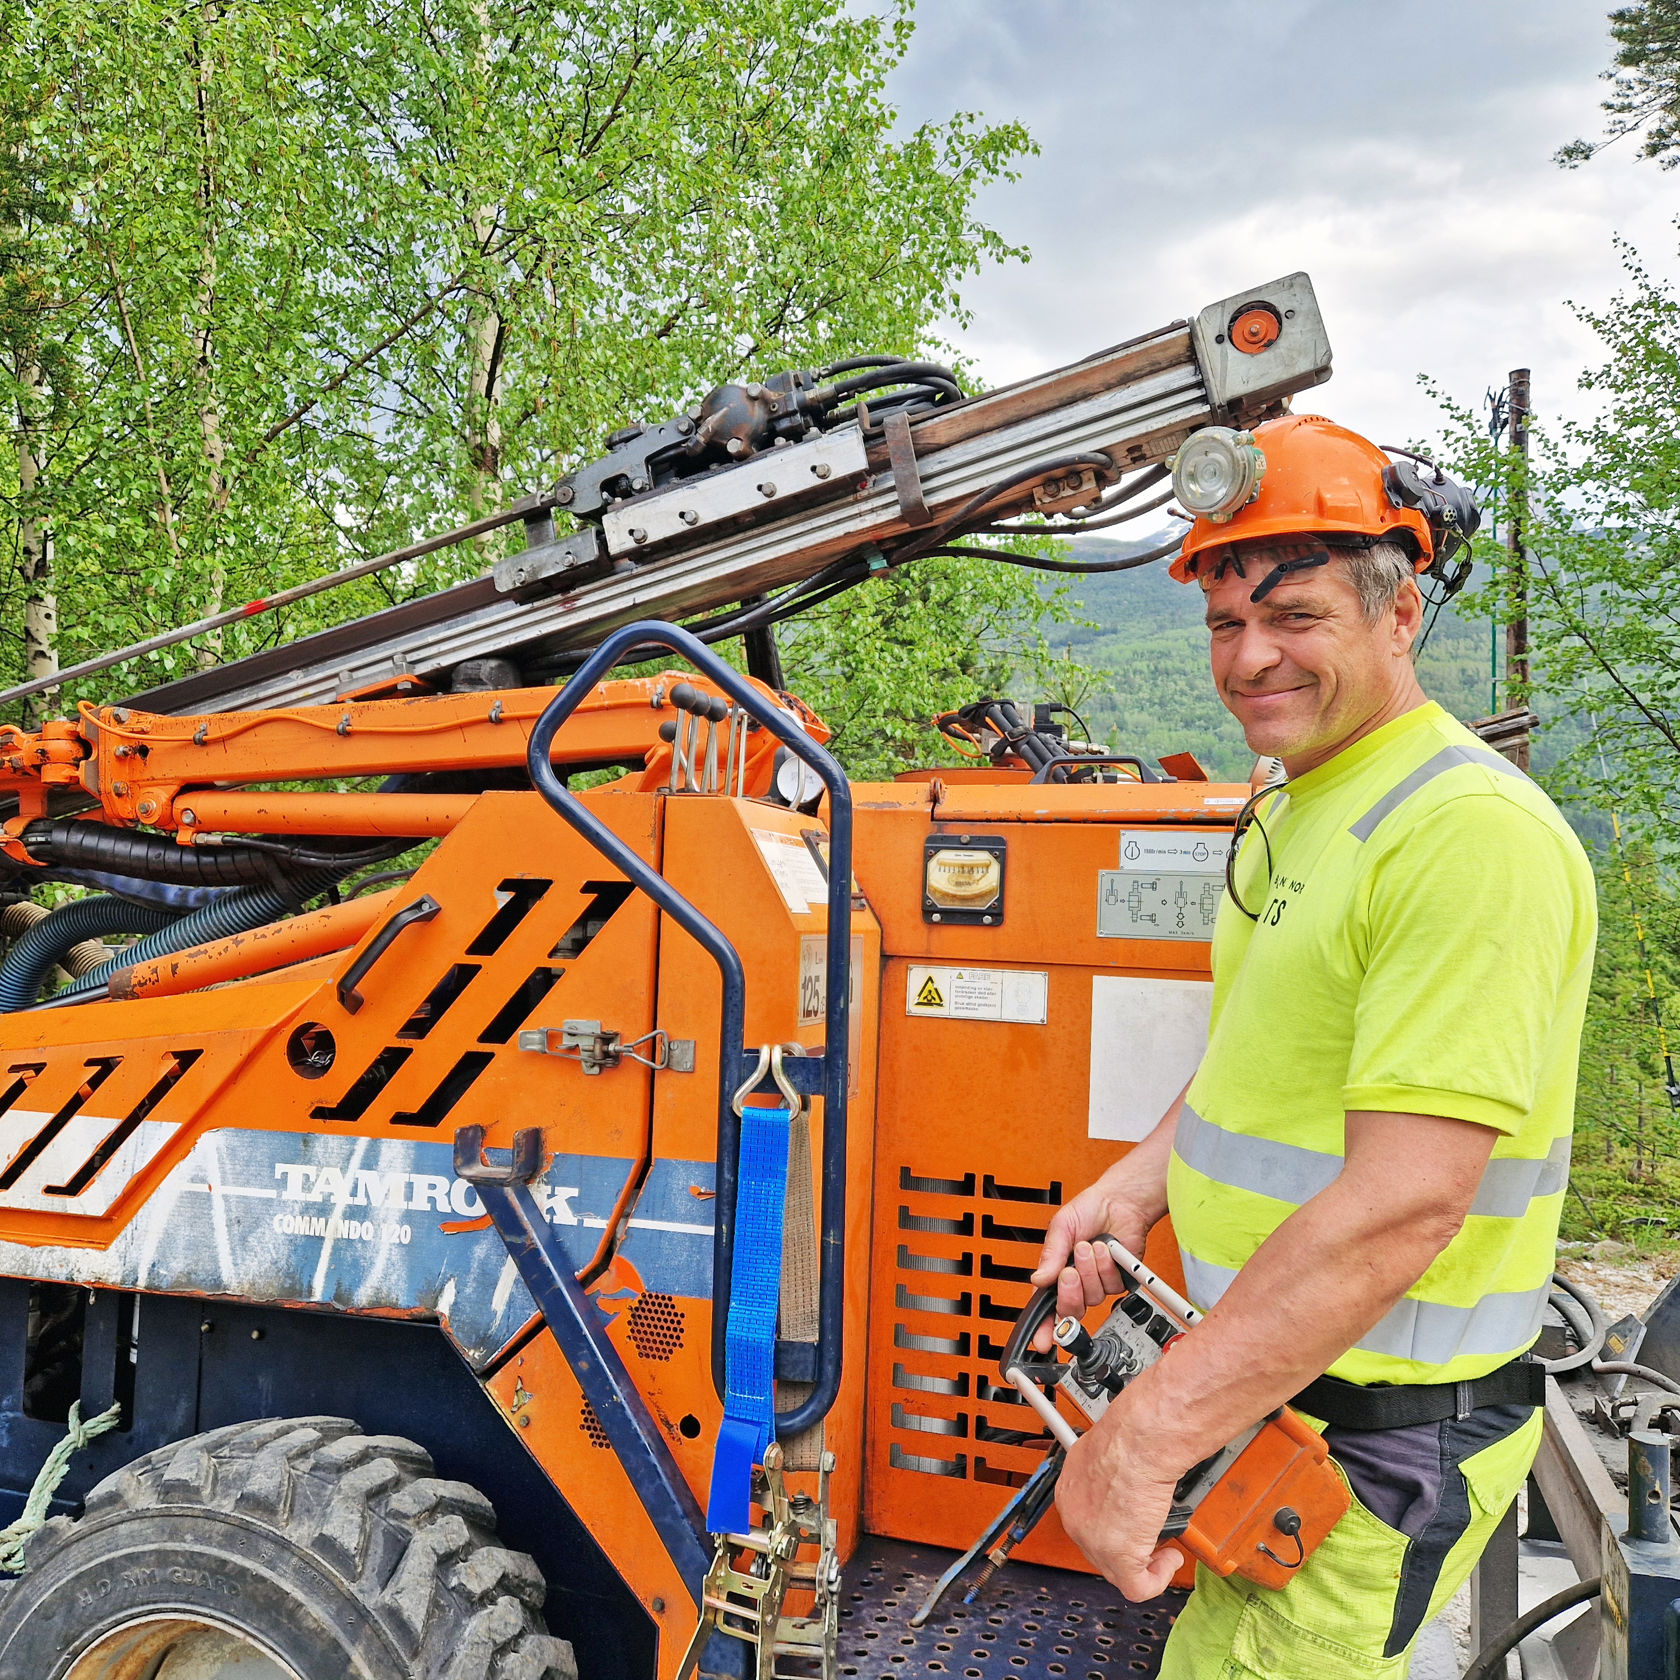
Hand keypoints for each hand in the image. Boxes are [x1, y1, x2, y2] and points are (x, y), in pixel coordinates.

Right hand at [1029, 1172, 1156, 1351]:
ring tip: (1090, 1247)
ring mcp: (1098, 1282)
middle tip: (1069, 1272)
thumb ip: (1050, 1255)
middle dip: (1070, 1291)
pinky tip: (1106, 1250)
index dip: (1043, 1326)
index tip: (1042, 1341)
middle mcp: (1077, 1281)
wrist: (1120, 1202)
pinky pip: (1112, 1287)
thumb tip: (1038, 1280)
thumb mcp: (1061, 1227)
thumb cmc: (1089, 1210)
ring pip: (1092, 1297)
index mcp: (1056, 1270)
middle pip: (1070, 1308)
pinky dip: (1108, 1267)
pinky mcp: (1118, 1280)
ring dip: (1091, 1271)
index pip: (1045, 1305)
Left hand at [1054, 1393, 1184, 1600]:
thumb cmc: (1130, 1435)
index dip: (1114, 1526)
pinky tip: (1171, 1558)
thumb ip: (1112, 1470)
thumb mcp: (1109, 1450)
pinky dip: (1157, 1578)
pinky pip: (1137, 1587)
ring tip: (1165, 1545)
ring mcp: (1093, 1541)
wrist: (1140, 1440)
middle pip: (1100, 1549)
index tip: (1134, 1519)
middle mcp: (1075, 1518)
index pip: (1088, 1523)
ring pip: (1117, 1571)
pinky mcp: (1119, 1557)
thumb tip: (1127, 1474)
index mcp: (1069, 1492)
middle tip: (1153, 1531)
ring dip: (1145, 1562)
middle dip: (1129, 1544)